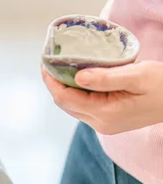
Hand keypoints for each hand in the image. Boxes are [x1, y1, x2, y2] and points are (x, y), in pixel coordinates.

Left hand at [42, 61, 162, 134]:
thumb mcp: (137, 75)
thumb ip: (107, 77)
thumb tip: (77, 77)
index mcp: (105, 114)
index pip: (64, 97)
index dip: (50, 79)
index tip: (45, 59)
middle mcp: (101, 123)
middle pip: (64, 102)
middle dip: (54, 81)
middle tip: (50, 59)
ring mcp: (104, 124)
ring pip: (72, 105)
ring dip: (63, 86)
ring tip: (61, 64)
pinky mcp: (109, 120)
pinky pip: (83, 105)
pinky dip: (76, 91)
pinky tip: (77, 75)